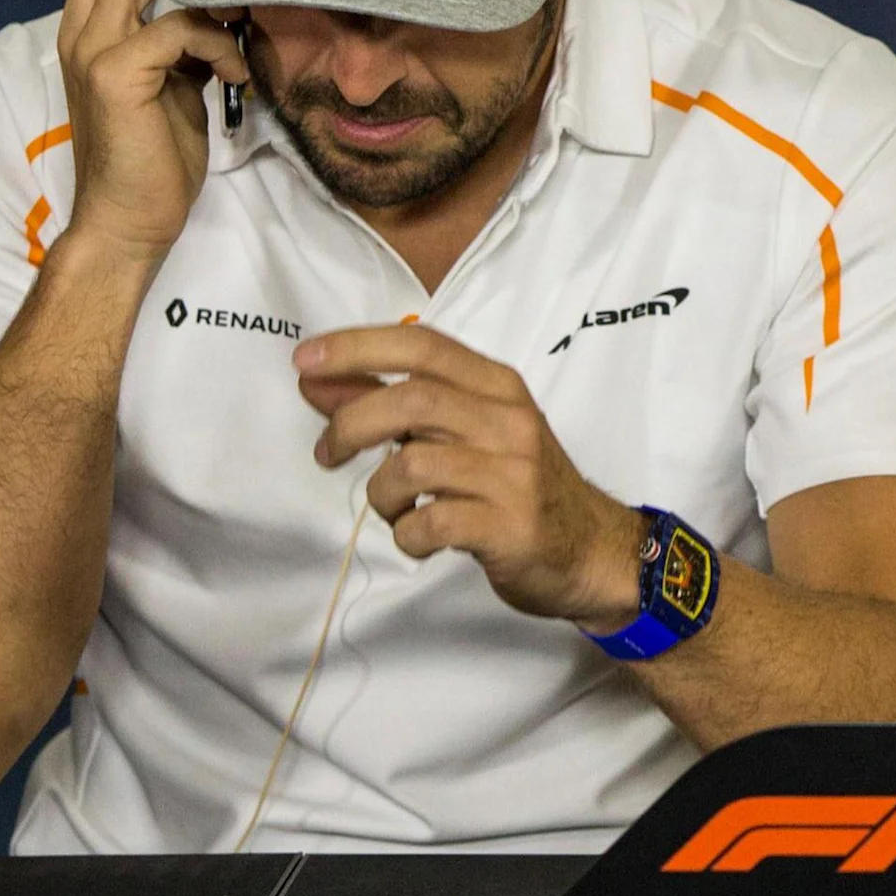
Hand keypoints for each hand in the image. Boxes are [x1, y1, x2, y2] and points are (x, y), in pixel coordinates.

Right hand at [54, 0, 248, 271]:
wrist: (126, 224)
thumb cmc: (154, 154)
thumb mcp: (172, 79)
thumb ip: (181, 34)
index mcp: (89, 26)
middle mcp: (82, 29)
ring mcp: (93, 50)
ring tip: (236, 16)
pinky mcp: (116, 77)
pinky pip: (177, 26)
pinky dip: (217, 42)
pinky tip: (234, 75)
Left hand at [296, 325, 650, 626]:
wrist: (591, 549)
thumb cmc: (516, 485)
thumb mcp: (461, 433)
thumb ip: (392, 405)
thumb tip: (318, 381)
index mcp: (497, 387)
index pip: (422, 347)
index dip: (357, 348)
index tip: (304, 361)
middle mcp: (509, 420)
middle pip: (412, 400)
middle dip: (351, 424)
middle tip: (327, 453)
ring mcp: (513, 473)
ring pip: (413, 465)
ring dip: (381, 493)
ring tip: (393, 508)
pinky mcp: (510, 526)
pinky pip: (431, 523)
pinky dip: (407, 534)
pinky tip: (420, 537)